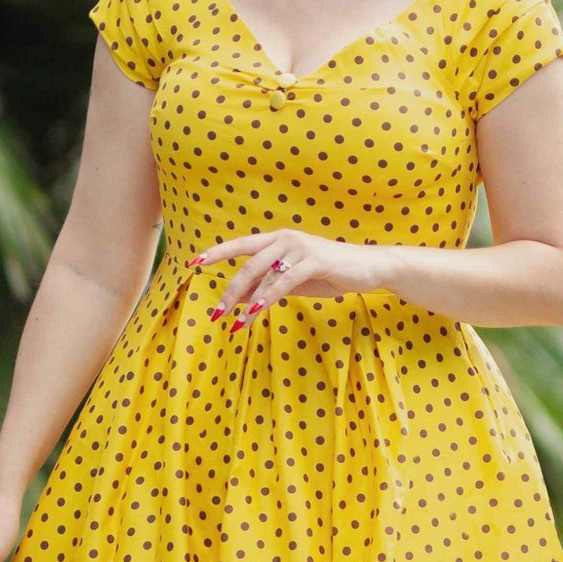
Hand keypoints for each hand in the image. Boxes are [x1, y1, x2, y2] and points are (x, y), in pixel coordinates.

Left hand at [187, 231, 390, 329]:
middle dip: (229, 291)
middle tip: (216, 314)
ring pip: (262, 274)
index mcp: (278, 239)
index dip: (216, 253)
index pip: (240, 244)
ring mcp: (299, 248)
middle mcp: (285, 238)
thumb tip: (239, 300)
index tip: (193, 263)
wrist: (369, 267)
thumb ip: (268, 285)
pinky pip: (283, 282)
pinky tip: (255, 312)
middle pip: (247, 264)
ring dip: (244, 301)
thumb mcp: (294, 281)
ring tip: (233, 322)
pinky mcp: (314, 261)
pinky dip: (267, 298)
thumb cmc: (331, 273)